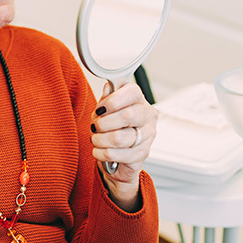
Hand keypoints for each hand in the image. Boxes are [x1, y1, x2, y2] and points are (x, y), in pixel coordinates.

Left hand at [89, 81, 156, 210]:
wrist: (117, 154)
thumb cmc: (111, 126)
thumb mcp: (105, 109)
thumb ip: (107, 98)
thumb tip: (108, 87)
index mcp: (139, 100)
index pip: (133, 93)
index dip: (113, 101)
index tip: (100, 109)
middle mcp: (148, 117)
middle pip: (127, 116)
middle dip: (103, 123)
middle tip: (94, 127)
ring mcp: (148, 137)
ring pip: (119, 138)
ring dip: (99, 139)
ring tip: (95, 139)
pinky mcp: (141, 155)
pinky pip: (115, 154)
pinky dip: (100, 153)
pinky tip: (98, 150)